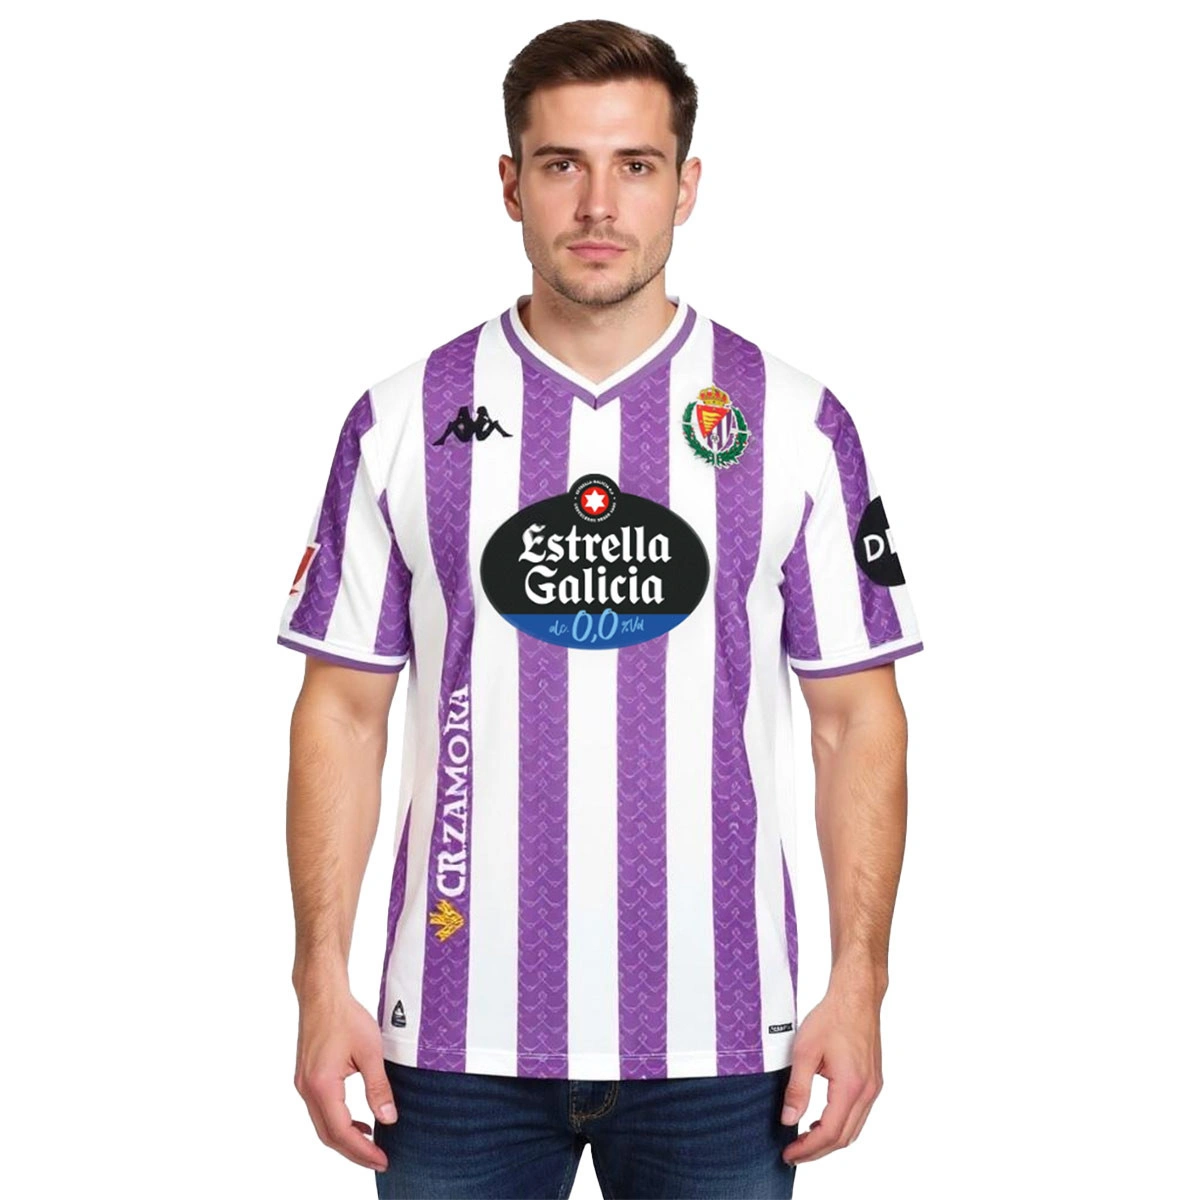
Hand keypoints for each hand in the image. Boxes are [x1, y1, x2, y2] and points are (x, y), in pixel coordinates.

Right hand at [293, 988, 397, 1170]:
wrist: (322, 995)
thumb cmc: (345, 1017)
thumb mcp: (370, 1051)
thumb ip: (379, 1087)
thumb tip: (389, 1119)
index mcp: (322, 1086)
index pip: (341, 1132)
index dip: (362, 1151)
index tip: (382, 1160)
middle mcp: (307, 1090)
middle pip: (328, 1135)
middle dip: (353, 1152)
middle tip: (379, 1160)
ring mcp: (303, 1085)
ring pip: (322, 1125)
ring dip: (345, 1138)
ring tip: (371, 1144)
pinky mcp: (306, 1078)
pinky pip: (320, 1111)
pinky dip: (338, 1123)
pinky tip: (357, 1121)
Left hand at [778, 983, 883, 1164]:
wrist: (856, 997)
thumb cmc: (831, 1018)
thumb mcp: (804, 1051)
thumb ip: (797, 1088)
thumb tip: (788, 1119)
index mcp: (851, 1086)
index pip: (830, 1133)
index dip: (808, 1149)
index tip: (788, 1154)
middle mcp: (867, 1092)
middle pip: (844, 1138)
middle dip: (817, 1151)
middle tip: (793, 1153)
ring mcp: (873, 1088)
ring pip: (853, 1129)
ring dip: (829, 1140)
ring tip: (803, 1141)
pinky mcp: (873, 1082)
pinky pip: (858, 1115)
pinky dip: (840, 1126)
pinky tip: (821, 1122)